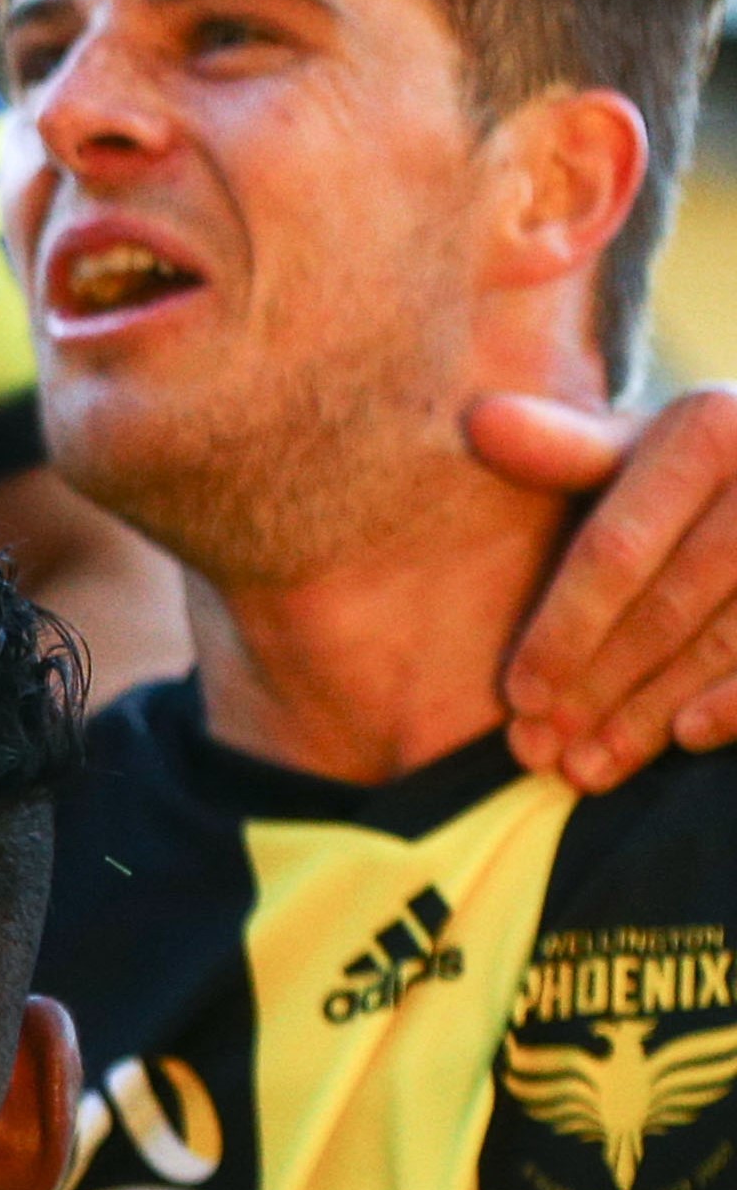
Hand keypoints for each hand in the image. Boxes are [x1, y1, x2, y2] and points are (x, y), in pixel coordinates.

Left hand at [481, 388, 736, 790]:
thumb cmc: (709, 467)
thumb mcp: (645, 444)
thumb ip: (567, 449)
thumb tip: (478, 421)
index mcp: (708, 431)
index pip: (614, 551)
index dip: (562, 629)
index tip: (517, 696)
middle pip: (665, 608)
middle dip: (596, 687)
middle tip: (538, 753)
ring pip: (722, 640)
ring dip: (651, 711)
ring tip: (588, 768)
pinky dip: (736, 701)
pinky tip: (686, 738)